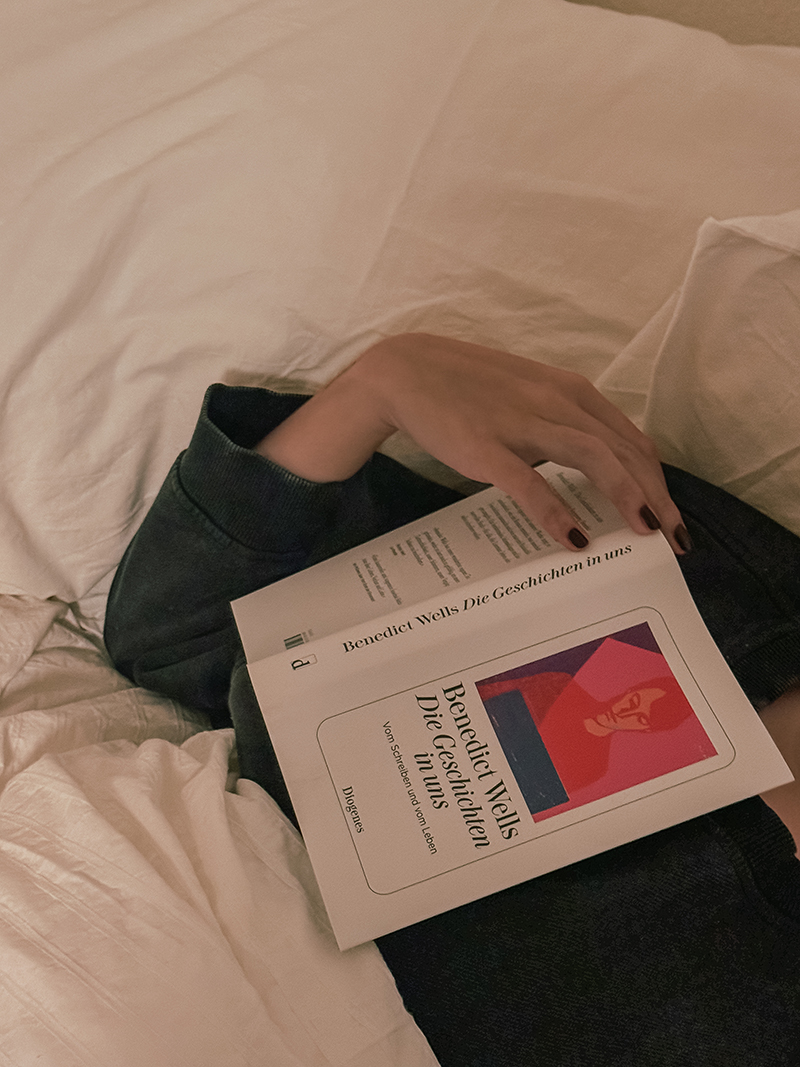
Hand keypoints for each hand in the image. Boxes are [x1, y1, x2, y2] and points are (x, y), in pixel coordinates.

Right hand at [255, 333, 689, 553]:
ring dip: (627, 496)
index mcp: (569, 391)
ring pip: (594, 457)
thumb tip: (593, 464)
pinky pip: (531, 482)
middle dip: (656, 496)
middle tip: (674, 540)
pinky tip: (576, 540)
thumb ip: (561, 423)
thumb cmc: (468, 387)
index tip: (671, 515)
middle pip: (624, 451)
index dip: (657, 478)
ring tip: (646, 534)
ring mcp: (522, 423)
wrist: (404, 371)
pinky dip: (558, 511)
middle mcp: (556, 402)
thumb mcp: (528, 396)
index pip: (630, 439)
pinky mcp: (487, 447)